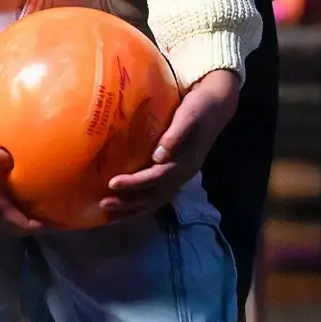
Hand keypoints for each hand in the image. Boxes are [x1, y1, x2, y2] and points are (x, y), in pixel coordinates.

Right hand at [0, 93, 43, 232]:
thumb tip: (29, 164)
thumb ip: (15, 163)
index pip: (25, 226)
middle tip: (53, 216)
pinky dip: (11, 208)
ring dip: (22, 218)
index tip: (62, 221)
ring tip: (38, 207)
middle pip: (15, 228)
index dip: (45, 226)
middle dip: (34, 225)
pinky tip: (16, 193)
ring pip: (5, 220)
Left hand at [101, 69, 241, 221]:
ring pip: (155, 200)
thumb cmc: (200, 107)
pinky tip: (127, 205)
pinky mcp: (176, 173)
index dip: (134, 184)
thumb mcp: (189, 116)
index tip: (112, 183)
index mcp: (184, 163)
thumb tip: (159, 156)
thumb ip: (175, 135)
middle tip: (103, 204)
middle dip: (128, 203)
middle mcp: (182, 175)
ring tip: (110, 214)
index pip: (155, 178)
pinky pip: (157, 195)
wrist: (217, 106)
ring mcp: (180, 177)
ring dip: (133, 209)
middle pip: (153, 197)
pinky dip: (141, 204)